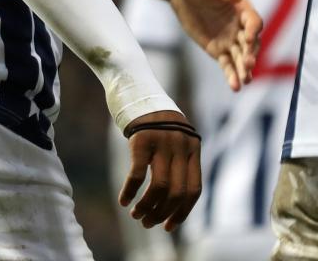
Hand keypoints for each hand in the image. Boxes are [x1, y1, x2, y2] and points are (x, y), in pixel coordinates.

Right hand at [118, 110, 201, 231]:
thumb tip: (172, 205)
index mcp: (193, 148)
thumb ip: (179, 163)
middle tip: (147, 223)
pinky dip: (130, 192)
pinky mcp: (142, 139)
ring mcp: (162, 141)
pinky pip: (137, 175)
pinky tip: (123, 201)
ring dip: (147, 207)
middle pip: (177, 192)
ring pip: (159, 187)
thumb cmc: (155, 123)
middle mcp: (181, 145)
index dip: (182, 213)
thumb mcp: (176, 139)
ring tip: (136, 215)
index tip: (168, 226)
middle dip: (162, 213)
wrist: (137, 91)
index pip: (194, 190)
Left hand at [149, 0, 262, 91]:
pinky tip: (235, 87)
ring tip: (244, 81)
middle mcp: (240, 26)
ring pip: (241, 58)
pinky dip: (231, 76)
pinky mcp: (218, 49)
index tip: (247, 38)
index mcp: (243, 8)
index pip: (254, 21)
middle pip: (251, 43)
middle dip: (250, 54)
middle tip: (247, 65)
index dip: (253, 30)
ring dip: (244, 70)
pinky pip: (227, 64)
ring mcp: (230, 39)